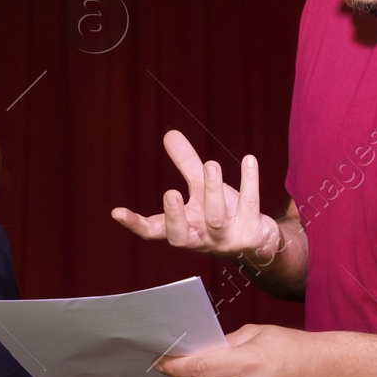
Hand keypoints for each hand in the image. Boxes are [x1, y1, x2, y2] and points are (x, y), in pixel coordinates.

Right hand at [111, 130, 279, 257]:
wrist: (259, 243)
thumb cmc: (223, 214)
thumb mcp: (200, 190)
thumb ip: (186, 164)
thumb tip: (170, 134)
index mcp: (183, 230)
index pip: (154, 232)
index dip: (135, 224)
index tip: (117, 212)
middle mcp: (201, 238)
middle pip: (181, 236)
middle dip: (175, 216)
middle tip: (170, 193)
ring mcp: (226, 239)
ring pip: (216, 220)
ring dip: (213, 191)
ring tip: (210, 165)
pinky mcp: (251, 234)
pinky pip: (250, 206)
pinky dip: (249, 182)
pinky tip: (249, 160)